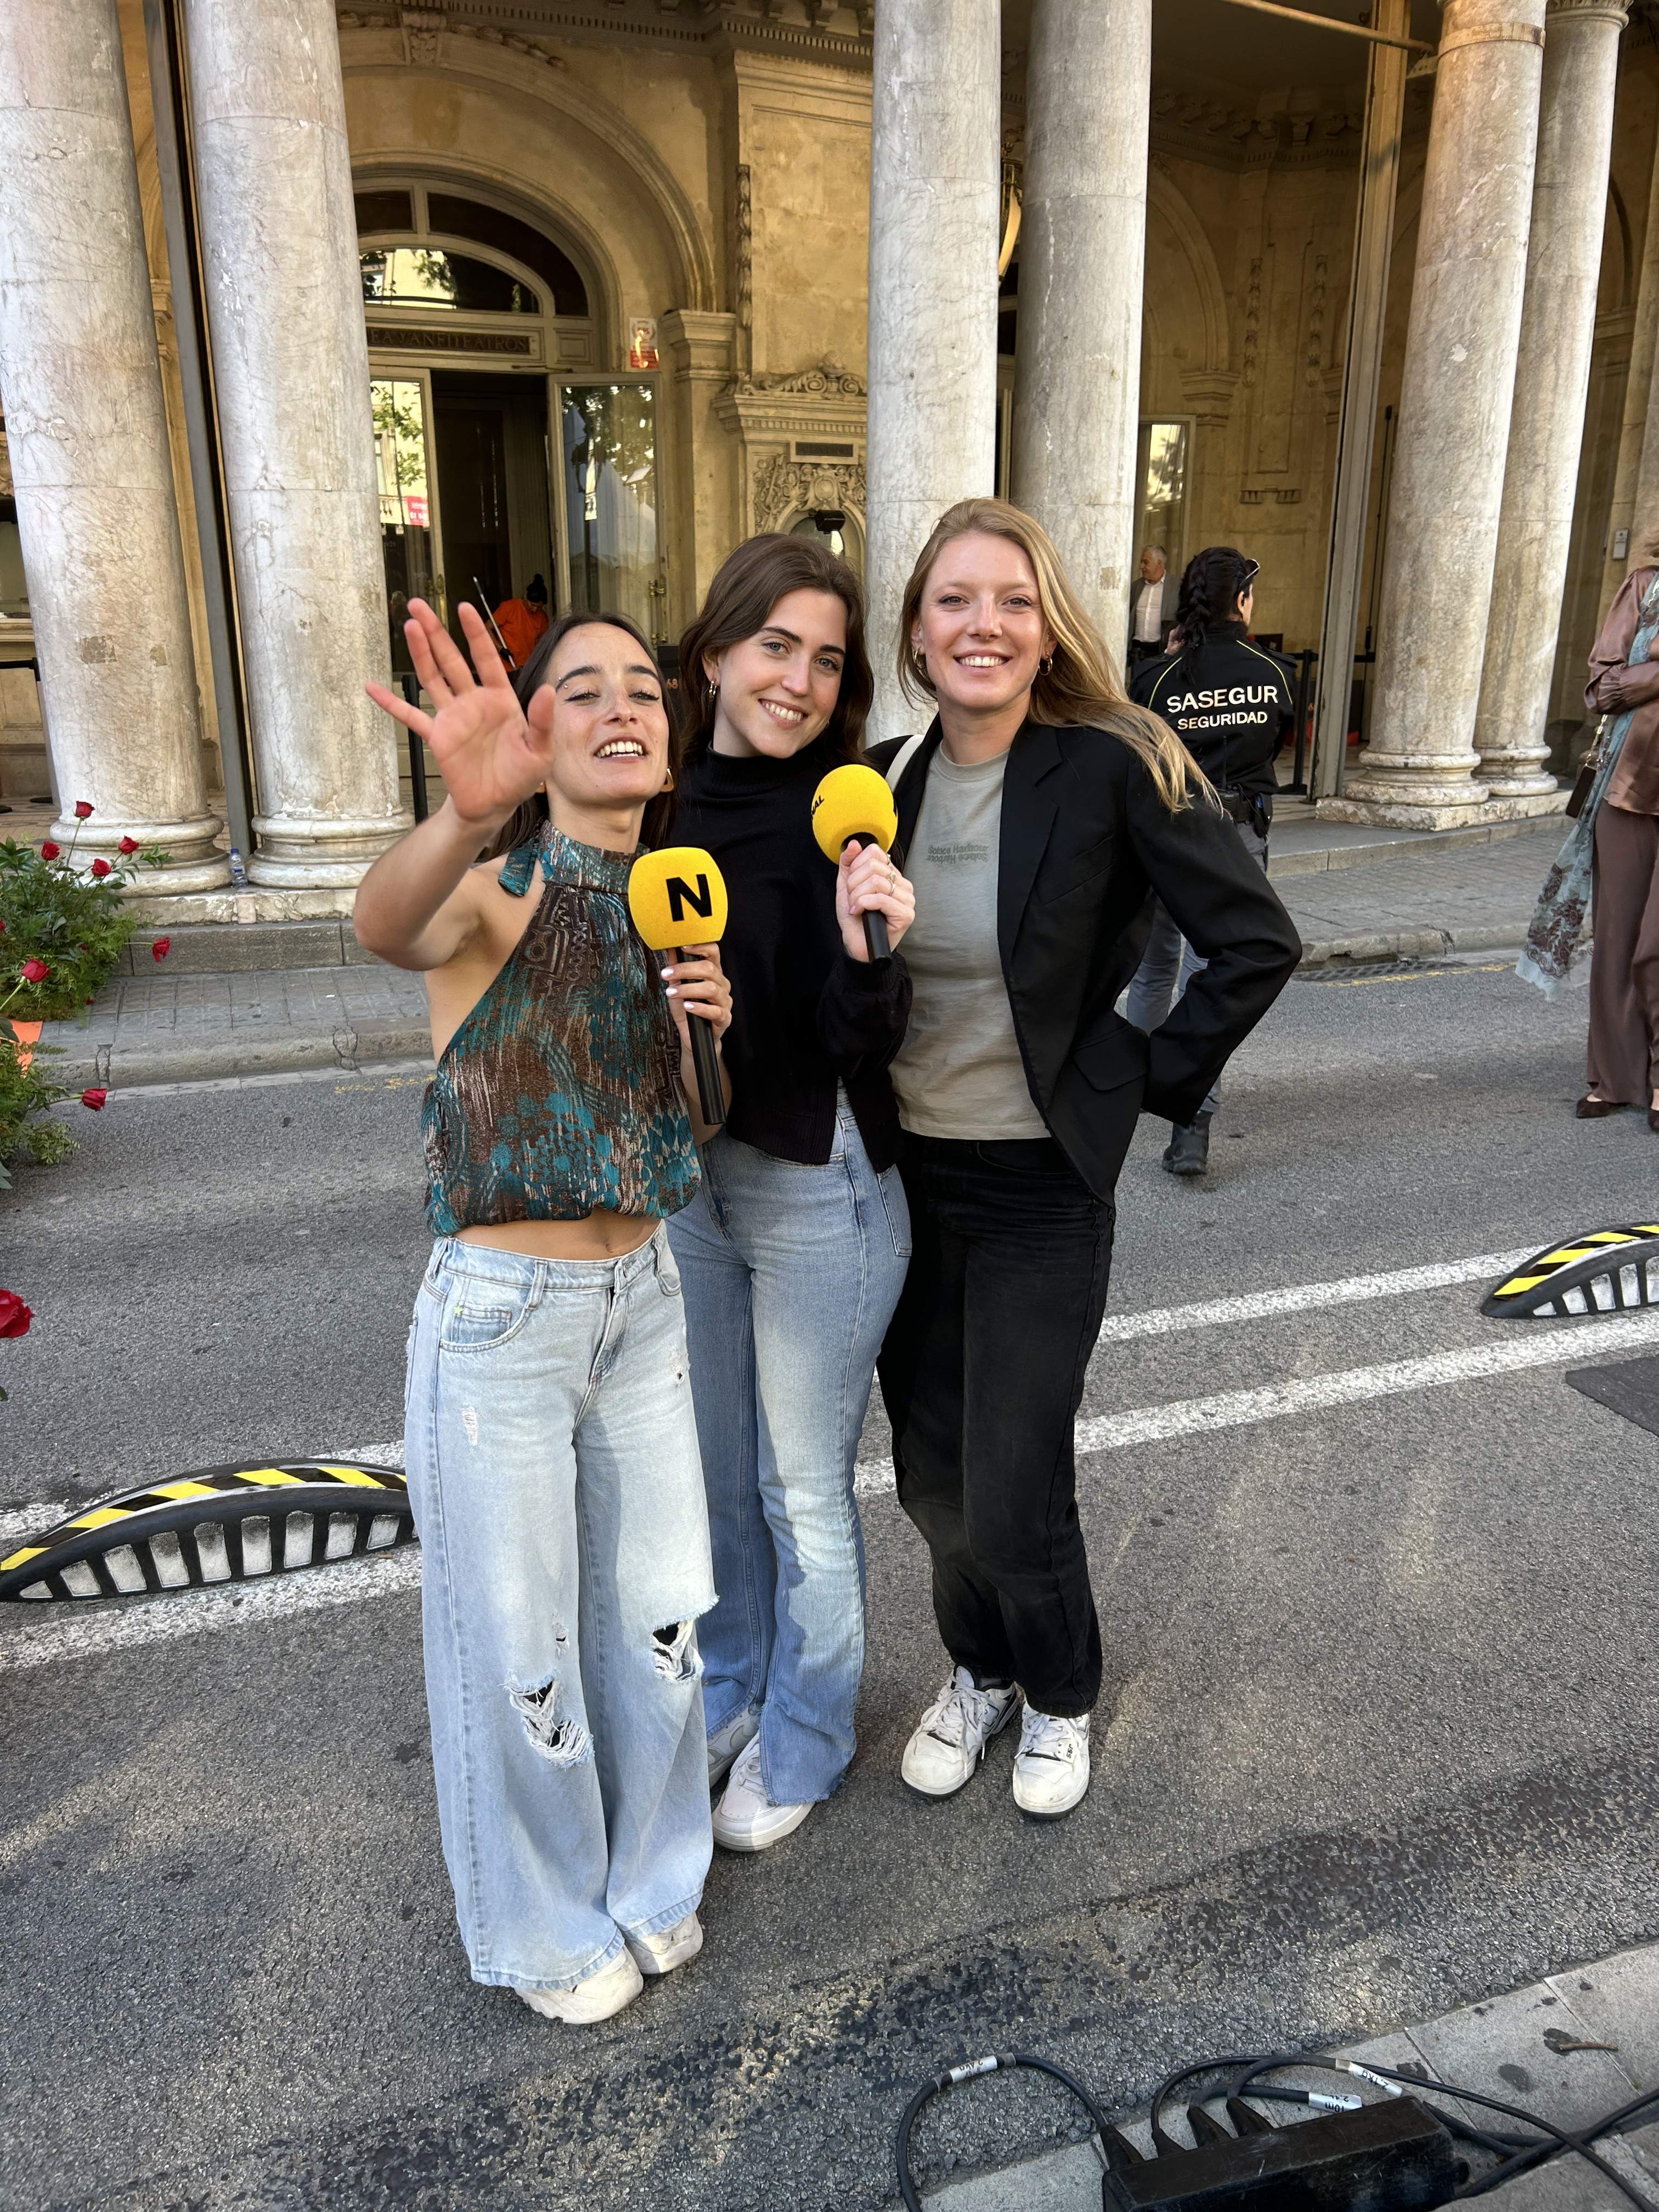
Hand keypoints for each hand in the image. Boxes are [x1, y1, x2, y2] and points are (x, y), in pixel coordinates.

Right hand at [365, 599, 554, 835]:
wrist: (495, 804)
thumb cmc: (521, 776)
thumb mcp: (540, 751)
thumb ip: (542, 721)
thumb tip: (547, 690)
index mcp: (499, 699)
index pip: (486, 659)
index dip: (475, 634)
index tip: (463, 608)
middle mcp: (473, 702)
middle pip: (451, 660)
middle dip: (436, 633)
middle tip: (419, 606)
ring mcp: (452, 717)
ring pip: (432, 678)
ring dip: (420, 653)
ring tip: (409, 627)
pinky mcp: (437, 736)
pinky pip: (410, 716)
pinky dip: (391, 703)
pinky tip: (372, 688)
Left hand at [661, 944, 731, 1046]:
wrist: (692, 1035)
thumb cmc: (687, 1008)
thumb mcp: (677, 985)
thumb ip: (676, 967)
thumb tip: (669, 947)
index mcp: (713, 973)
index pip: (713, 952)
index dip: (700, 946)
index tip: (682, 946)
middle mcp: (722, 984)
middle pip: (709, 969)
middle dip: (685, 970)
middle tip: (666, 974)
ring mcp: (725, 1001)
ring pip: (711, 989)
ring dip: (688, 989)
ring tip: (671, 993)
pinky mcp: (724, 1018)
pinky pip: (715, 1011)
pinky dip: (700, 1008)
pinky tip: (687, 1007)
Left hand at [836, 839, 914, 962]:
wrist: (857, 946)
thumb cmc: (855, 919)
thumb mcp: (846, 886)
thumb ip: (848, 864)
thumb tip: (854, 843)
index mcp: (892, 875)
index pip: (875, 852)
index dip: (856, 866)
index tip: (852, 885)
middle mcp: (903, 884)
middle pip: (873, 866)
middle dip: (854, 884)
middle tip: (853, 899)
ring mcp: (907, 899)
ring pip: (876, 882)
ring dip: (857, 896)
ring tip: (856, 908)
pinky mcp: (906, 914)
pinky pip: (880, 898)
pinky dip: (863, 904)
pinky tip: (859, 913)